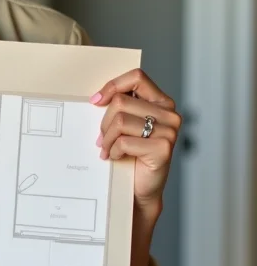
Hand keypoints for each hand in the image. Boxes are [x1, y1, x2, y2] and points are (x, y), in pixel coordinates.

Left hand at [91, 69, 181, 215]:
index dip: (113, 85)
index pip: (137, 77)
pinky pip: (124, 141)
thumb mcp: (125, 124)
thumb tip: (95, 98)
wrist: (140, 188)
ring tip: (106, 149)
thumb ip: (120, 107)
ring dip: (106, 139)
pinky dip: (113, 151)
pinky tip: (117, 157)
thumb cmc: (130, 154)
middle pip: (121, 101)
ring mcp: (169, 131)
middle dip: (104, 122)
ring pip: (120, 121)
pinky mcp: (163, 149)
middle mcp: (170, 114)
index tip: (96, 101)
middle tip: (102, 139)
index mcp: (161, 102)